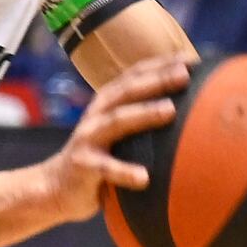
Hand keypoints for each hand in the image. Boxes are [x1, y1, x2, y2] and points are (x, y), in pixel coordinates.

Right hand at [40, 52, 189, 219]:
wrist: (55, 186)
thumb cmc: (98, 156)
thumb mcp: (117, 131)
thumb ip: (141, 117)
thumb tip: (186, 110)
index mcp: (108, 102)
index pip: (136, 75)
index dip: (161, 64)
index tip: (191, 59)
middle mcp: (97, 114)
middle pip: (128, 91)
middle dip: (157, 80)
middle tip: (185, 75)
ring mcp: (88, 138)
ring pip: (117, 121)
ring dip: (144, 114)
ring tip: (170, 110)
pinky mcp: (83, 166)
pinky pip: (106, 169)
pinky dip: (125, 172)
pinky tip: (144, 178)